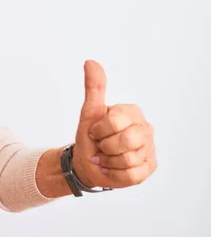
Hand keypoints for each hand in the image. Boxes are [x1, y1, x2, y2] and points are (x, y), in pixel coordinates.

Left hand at [72, 60, 156, 188]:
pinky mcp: (149, 168)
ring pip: (128, 159)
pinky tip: (112, 168)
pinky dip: (115, 174)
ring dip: (109, 162)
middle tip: (101, 146)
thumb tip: (90, 62)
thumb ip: (93, 88)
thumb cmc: (90, 137)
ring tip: (106, 157)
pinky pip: (132, 174)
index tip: (95, 132)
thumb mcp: (89, 112)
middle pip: (126, 141)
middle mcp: (145, 128)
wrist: (87, 163)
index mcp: (132, 112)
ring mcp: (150, 149)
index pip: (115, 122)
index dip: (99, 130)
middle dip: (105, 147)